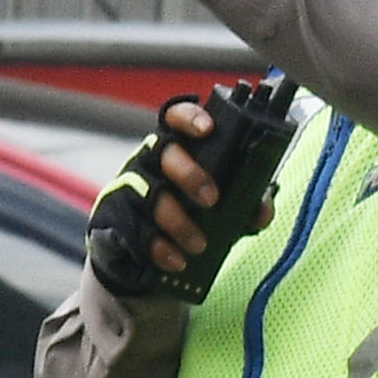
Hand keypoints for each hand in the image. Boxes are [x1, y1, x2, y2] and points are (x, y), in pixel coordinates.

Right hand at [88, 99, 271, 297]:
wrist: (151, 253)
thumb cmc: (191, 214)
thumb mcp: (223, 207)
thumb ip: (246, 204)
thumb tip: (262, 210)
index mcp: (179, 149)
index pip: (176, 119)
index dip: (189, 118)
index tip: (208, 129)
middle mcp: (151, 162)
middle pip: (165, 154)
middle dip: (190, 175)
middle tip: (212, 200)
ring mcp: (130, 188)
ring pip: (150, 195)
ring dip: (178, 222)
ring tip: (199, 245)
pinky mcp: (115, 218)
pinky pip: (134, 230)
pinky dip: (158, 248)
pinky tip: (176, 260)